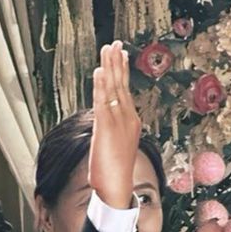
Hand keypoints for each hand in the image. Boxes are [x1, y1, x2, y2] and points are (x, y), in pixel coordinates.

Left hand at [88, 40, 141, 208]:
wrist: (116, 188)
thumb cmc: (112, 170)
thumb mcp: (111, 144)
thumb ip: (108, 130)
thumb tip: (102, 122)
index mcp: (130, 121)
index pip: (125, 90)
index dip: (121, 71)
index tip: (119, 54)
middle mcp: (128, 118)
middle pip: (121, 85)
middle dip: (117, 63)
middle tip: (114, 43)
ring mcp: (119, 122)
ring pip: (114, 89)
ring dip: (110, 68)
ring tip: (107, 49)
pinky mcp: (107, 128)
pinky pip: (104, 102)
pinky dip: (103, 86)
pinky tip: (100, 72)